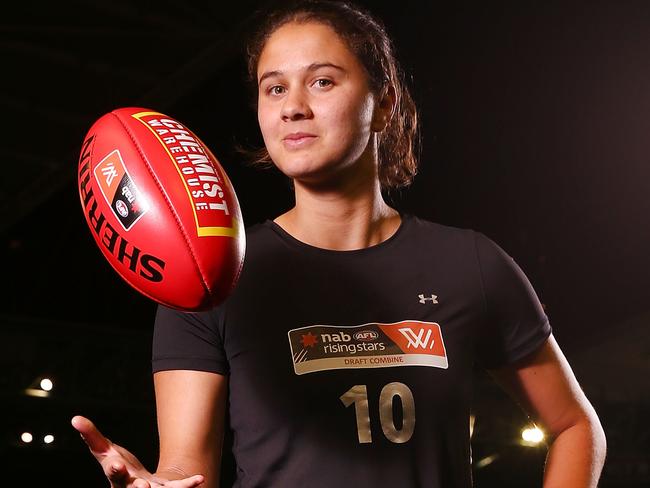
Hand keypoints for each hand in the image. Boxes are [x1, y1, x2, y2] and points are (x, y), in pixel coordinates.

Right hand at [71, 415, 203, 487]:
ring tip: (162, 487)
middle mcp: (132, 487)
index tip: (116, 464)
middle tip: (142, 485)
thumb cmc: (119, 467)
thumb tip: (75, 418)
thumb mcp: (105, 451)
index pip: (114, 473)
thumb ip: (92, 436)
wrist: (140, 486)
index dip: (115, 469)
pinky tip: (200, 479)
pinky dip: (189, 484)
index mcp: (117, 476)